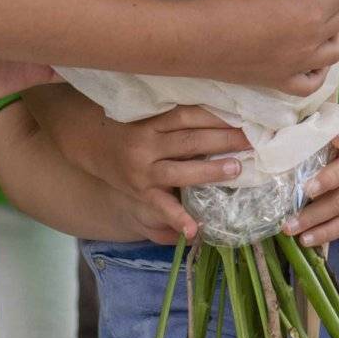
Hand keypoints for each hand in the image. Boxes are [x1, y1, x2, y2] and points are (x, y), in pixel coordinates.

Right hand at [45, 101, 251, 239]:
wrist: (85, 140)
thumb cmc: (126, 124)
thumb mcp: (146, 112)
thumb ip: (174, 113)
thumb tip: (217, 106)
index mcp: (152, 120)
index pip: (188, 115)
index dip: (217, 115)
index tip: (244, 115)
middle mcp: (147, 143)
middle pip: (190, 140)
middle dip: (223, 139)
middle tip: (253, 139)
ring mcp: (143, 170)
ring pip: (180, 170)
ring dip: (209, 170)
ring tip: (237, 169)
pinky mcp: (139, 192)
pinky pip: (160, 207)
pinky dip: (177, 219)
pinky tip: (194, 230)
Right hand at [194, 0, 338, 93]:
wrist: (194, 40)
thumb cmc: (227, 2)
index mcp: (309, 15)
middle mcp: (310, 45)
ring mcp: (296, 67)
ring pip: (333, 51)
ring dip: (335, 32)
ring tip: (324, 17)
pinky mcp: (279, 82)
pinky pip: (311, 82)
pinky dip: (319, 69)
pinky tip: (313, 57)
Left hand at [285, 126, 338, 246]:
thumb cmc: (336, 176)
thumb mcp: (331, 162)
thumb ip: (309, 156)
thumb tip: (268, 152)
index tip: (336, 138)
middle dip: (326, 180)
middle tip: (306, 189)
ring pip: (338, 204)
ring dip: (311, 216)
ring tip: (289, 226)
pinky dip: (321, 234)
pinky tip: (304, 239)